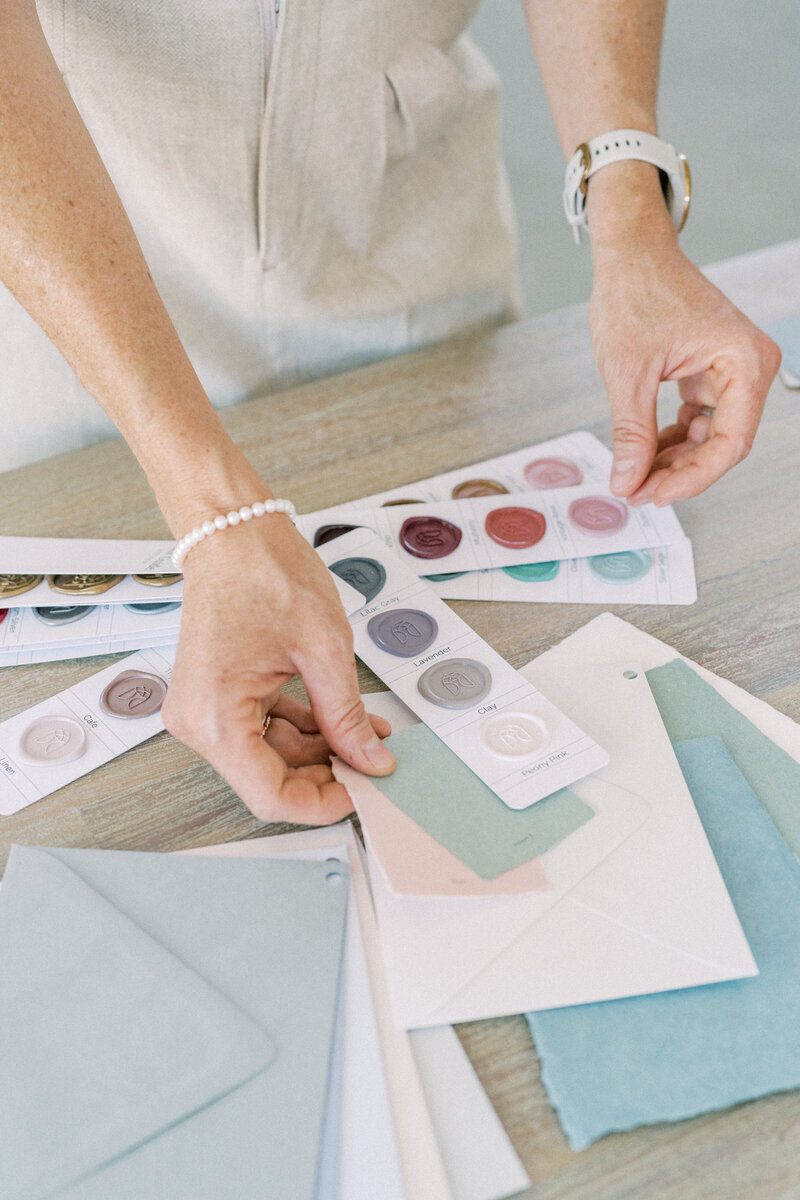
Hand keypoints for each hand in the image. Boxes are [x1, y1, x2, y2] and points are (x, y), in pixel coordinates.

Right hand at [161, 509, 395, 824]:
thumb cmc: (263, 571)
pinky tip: (346, 721)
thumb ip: (346, 714)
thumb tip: (370, 759)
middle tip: (376, 765)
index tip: (364, 795)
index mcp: (214, 716)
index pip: (268, 795)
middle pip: (269, 778)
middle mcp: (199, 721)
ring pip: (272, 755)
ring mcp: (207, 709)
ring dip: (323, 750)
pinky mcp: (220, 695)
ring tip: (370, 735)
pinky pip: (266, 727)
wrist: (233, 530)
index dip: (321, 804)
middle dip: (327, 775)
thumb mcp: (324, 648)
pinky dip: (307, 727)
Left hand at [587, 172, 780, 505]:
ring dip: (674, 460)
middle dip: (678, 472)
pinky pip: (700, 420)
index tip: (652, 495)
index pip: (730, 443)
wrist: (631, 253)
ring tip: (633, 476)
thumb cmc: (635, 292)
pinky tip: (643, 452)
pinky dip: (672, 439)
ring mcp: (733, 371)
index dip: (692, 478)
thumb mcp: (628, 372)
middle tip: (634, 491)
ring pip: (710, 437)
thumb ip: (632, 433)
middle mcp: (750, 367)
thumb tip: (627, 482)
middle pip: (723, 444)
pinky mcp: (712, 373)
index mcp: (745, 361)